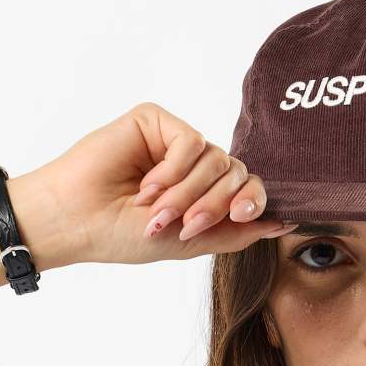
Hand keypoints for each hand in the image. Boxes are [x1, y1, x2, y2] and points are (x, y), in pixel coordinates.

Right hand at [18, 101, 296, 267]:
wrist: (80, 221)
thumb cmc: (124, 235)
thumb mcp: (192, 243)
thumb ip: (237, 233)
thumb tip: (284, 223)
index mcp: (204, 193)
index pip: (247, 188)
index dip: (252, 201)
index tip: (243, 216)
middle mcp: (193, 165)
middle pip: (236, 173)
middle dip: (214, 205)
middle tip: (184, 226)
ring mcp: (175, 142)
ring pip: (216, 159)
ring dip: (188, 193)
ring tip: (157, 211)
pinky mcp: (156, 122)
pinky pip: (191, 141)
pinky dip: (173, 171)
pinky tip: (146, 185)